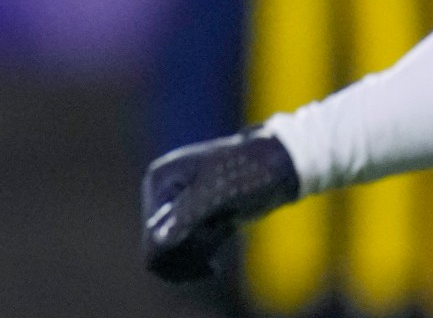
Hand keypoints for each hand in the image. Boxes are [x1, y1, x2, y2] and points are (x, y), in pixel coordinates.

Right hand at [141, 129, 301, 281]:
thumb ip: (186, 217)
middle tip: (216, 249)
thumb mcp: (217, 194)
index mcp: (160, 181)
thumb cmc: (249, 172)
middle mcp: (163, 194)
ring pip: (171, 253)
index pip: (151, 235)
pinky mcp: (196, 218)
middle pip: (158, 248)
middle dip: (187, 254)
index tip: (210, 244)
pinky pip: (185, 251)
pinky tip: (214, 265)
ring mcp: (178, 206)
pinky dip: (198, 260)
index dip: (177, 252)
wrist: (280, 166)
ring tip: (219, 245)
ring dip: (195, 257)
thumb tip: (156, 240)